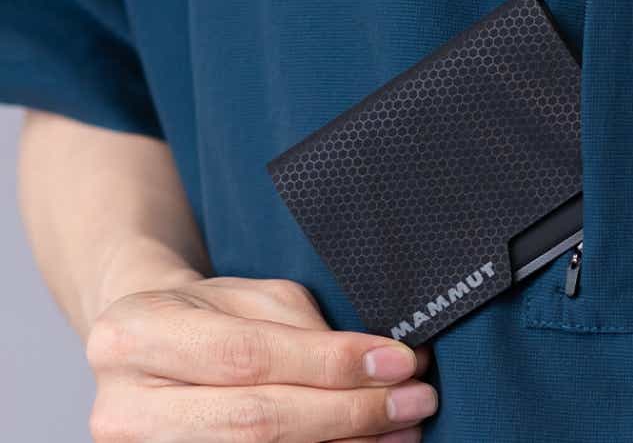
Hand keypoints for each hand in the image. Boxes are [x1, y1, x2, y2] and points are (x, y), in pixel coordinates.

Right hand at [87, 277, 436, 441]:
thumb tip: (377, 366)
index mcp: (138, 336)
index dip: (329, 364)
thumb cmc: (202, 312)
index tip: (396, 361)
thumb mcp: (247, 296)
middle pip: (257, 422)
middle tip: (412, 400)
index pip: (249, 356)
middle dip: (349, 413)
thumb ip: (303, 331)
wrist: (145, 343)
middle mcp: (126, 405)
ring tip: (400, 429)